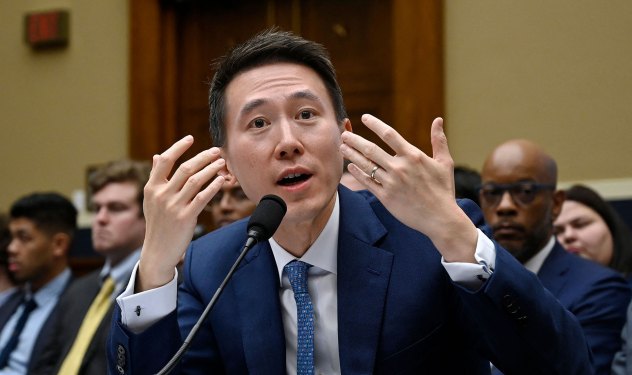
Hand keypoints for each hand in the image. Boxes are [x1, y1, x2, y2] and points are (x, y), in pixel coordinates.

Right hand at [137, 136, 227, 290]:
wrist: (158, 251)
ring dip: (211, 169)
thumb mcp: (151, 200)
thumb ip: (156, 177)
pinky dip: (213, 187)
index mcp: (152, 188)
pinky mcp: (186, 218)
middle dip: (203, 157)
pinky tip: (221, 180)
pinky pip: (203, 197)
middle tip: (216, 151)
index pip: (164, 161)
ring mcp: (173, 206)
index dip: (178, 147)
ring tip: (222, 163)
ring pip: (196, 181)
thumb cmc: (158, 223)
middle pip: (185, 168)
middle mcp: (161, 195)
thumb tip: (158, 155)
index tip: (191, 138)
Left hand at [340, 115, 476, 262]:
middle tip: (344, 134)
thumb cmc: (443, 190)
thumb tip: (438, 119)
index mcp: (413, 156)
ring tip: (342, 147)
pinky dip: (357, 173)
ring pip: (366, 165)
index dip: (375, 124)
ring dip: (351, 155)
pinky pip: (367, 182)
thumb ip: (439, 140)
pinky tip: (350, 167)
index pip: (389, 134)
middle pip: (371, 149)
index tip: (365, 118)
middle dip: (355, 140)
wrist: (440, 218)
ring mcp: (391, 183)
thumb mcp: (444, 163)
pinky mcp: (385, 197)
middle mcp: (400, 168)